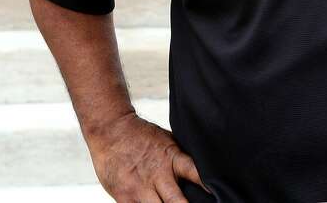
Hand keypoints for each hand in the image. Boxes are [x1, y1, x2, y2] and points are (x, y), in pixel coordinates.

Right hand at [85, 112, 206, 201]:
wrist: (111, 131)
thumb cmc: (142, 136)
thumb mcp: (167, 141)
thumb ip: (180, 158)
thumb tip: (202, 171)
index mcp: (172, 157)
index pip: (194, 172)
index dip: (206, 184)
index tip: (215, 194)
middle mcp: (158, 174)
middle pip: (176, 201)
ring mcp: (140, 188)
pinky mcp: (125, 197)